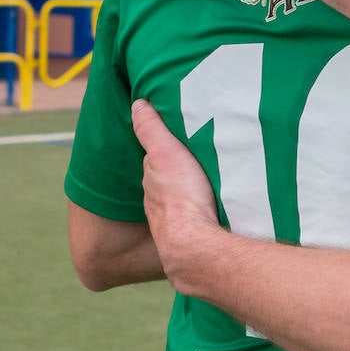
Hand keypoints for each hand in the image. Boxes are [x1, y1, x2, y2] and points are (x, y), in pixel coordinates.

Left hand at [131, 99, 221, 293]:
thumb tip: (137, 104)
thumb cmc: (180, 198)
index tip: (174, 145)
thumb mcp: (166, 153)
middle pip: (167, 184)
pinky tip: (211, 213)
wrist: (193, 245)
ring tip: (206, 187)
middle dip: (177, 176)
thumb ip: (151, 130)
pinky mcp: (191, 239)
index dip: (163, 151)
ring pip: (180, 203)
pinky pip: (194, 222)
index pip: (155, 162)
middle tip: (193, 166)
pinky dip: (200, 214)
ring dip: (190, 195)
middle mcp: (156, 204)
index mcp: (152, 182)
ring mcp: (172, 224)